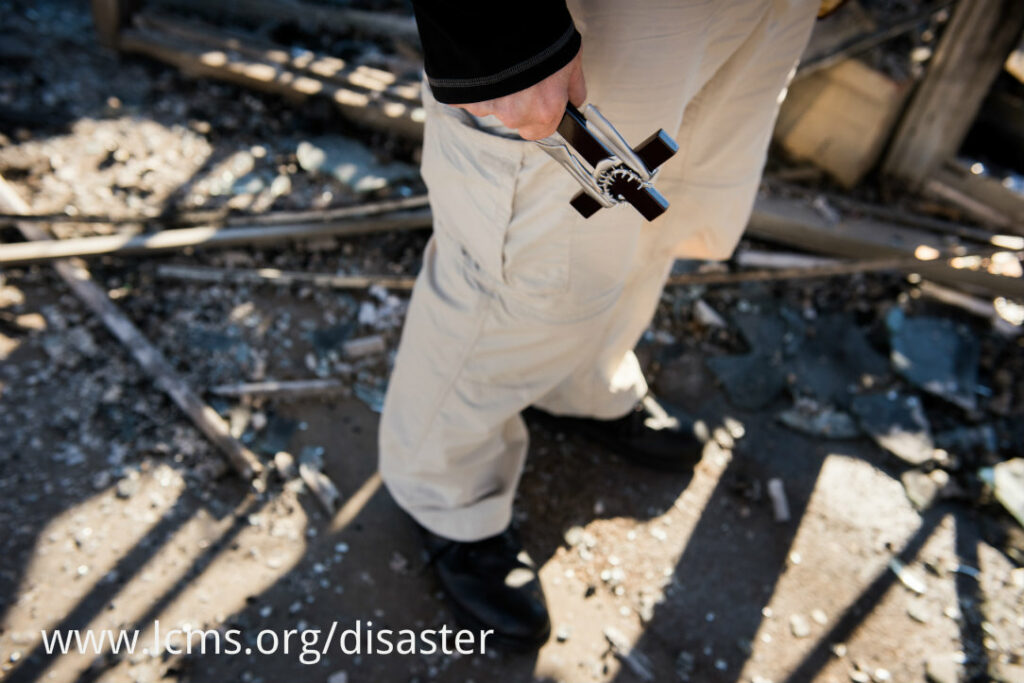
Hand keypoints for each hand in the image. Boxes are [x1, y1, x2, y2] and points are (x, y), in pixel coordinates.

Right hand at [456, 50, 586, 140]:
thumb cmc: (540, 37)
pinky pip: (474, 97)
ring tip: (505, 67)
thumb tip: (576, 100)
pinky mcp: (468, 98)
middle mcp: (518, 115)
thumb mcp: (571, 57)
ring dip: (499, 94)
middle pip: (518, 122)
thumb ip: (574, 86)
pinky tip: (487, 68)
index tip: (542, 102)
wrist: (500, 19)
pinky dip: (479, 86)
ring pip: (495, 108)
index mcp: (546, 109)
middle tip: (522, 81)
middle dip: (520, 108)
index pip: (543, 131)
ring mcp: (491, 108)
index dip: (543, 116)